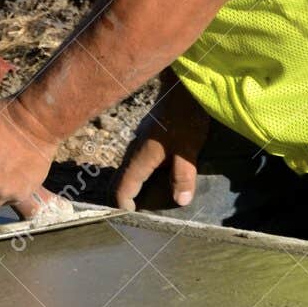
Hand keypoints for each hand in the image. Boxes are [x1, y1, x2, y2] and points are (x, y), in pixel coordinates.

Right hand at [114, 78, 210, 209]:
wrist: (184, 86)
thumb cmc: (184, 116)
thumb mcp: (187, 148)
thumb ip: (183, 176)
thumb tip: (180, 201)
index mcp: (138, 159)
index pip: (120, 191)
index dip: (124, 209)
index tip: (137, 219)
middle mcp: (133, 153)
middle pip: (121, 184)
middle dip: (129, 201)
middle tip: (146, 214)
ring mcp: (139, 145)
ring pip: (131, 173)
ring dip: (138, 189)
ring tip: (155, 202)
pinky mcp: (148, 140)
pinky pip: (140, 164)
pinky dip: (146, 177)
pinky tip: (163, 180)